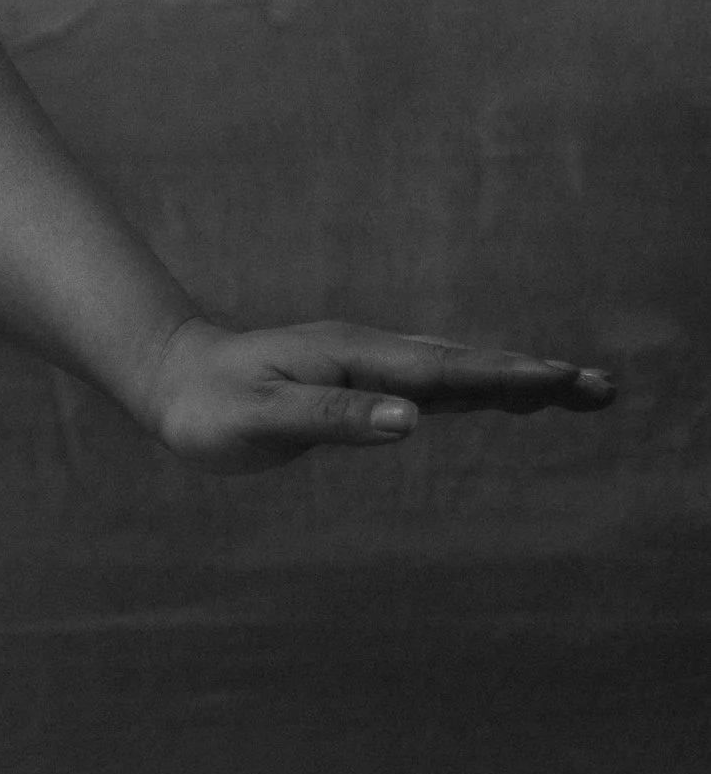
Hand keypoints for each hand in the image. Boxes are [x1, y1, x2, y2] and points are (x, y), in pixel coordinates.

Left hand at [145, 315, 615, 466]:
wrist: (169, 377)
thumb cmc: (207, 407)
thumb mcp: (259, 420)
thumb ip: (333, 419)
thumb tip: (410, 419)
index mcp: (354, 359)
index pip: (445, 374)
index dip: (506, 380)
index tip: (564, 383)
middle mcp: (368, 353)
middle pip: (467, 365)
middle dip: (535, 377)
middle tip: (603, 388)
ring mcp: (367, 364)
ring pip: (455, 371)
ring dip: (515, 379)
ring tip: (574, 388)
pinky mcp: (359, 380)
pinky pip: (433, 382)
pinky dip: (478, 386)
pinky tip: (500, 394)